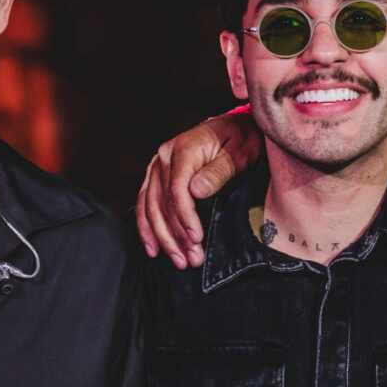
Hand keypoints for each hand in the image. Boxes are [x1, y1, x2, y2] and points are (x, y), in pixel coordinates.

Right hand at [137, 112, 261, 267]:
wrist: (234, 126)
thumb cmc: (240, 138)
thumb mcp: (239, 152)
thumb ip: (218, 172)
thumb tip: (196, 191)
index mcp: (184, 149)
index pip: (177, 190)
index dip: (185, 217)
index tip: (196, 238)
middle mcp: (164, 157)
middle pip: (162, 203)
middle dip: (176, 236)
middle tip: (191, 259)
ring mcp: (157, 166)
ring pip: (151, 208)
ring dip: (163, 238)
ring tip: (179, 260)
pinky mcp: (156, 176)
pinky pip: (145, 204)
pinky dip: (147, 227)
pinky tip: (154, 248)